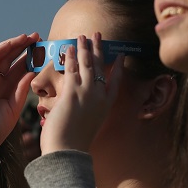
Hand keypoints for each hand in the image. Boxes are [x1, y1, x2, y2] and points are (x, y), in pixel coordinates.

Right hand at [0, 32, 39, 154]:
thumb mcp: (14, 108)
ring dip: (13, 45)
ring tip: (27, 37)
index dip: (31, 59)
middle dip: (23, 48)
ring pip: (0, 56)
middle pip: (10, 60)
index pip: (19, 70)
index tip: (45, 51)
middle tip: (38, 37)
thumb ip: (21, 90)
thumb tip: (33, 71)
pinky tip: (11, 43)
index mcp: (6, 90)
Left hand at [40, 32, 121, 153]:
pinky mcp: (73, 93)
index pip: (116, 82)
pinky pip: (72, 70)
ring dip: (84, 48)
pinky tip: (68, 48)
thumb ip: (84, 113)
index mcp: (106, 106)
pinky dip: (71, 57)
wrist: (67, 152)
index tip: (121, 56)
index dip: (119, 67)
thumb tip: (76, 109)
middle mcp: (100, 98)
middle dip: (99, 49)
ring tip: (82, 36)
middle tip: (98, 35)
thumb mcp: (86, 126)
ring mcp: (87, 94)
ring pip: (87, 65)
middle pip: (101, 67)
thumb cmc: (73, 144)